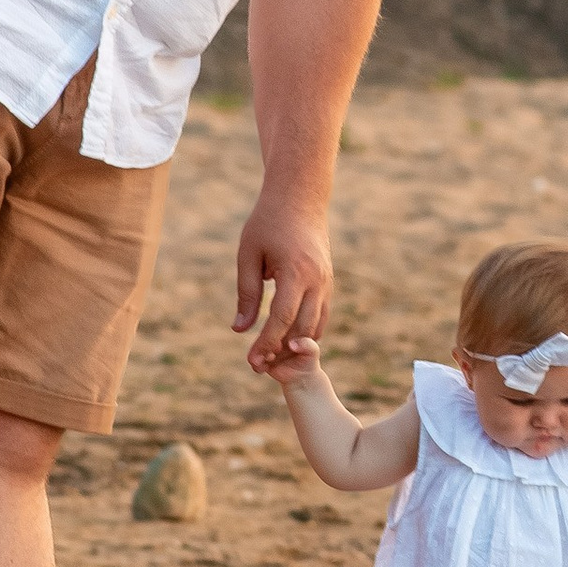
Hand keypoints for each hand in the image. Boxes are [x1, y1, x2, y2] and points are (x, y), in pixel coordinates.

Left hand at [234, 196, 332, 372]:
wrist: (300, 198)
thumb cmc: (268, 222)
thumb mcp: (248, 255)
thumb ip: (246, 293)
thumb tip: (240, 329)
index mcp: (295, 272)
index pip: (282, 319)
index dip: (266, 344)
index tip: (252, 362)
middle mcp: (317, 281)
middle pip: (302, 329)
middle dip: (281, 352)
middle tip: (259, 368)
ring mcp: (326, 282)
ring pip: (316, 326)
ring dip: (295, 346)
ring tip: (272, 359)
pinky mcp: (328, 282)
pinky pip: (321, 315)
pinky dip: (306, 332)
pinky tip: (287, 340)